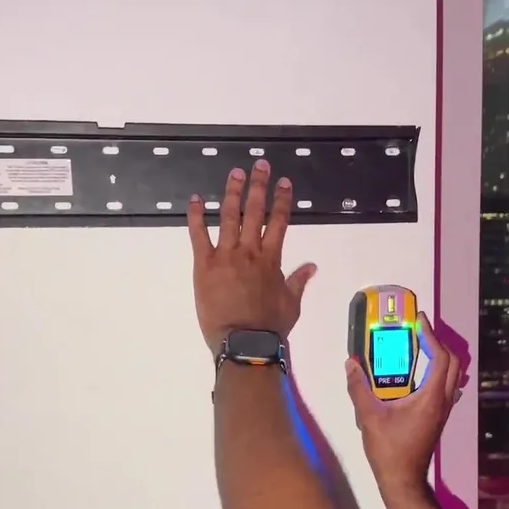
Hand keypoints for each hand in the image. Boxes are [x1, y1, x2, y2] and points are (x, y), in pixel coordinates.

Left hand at [188, 161, 317, 351]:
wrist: (244, 343)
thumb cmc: (270, 326)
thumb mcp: (291, 303)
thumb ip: (298, 281)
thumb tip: (312, 266)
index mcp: (271, 260)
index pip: (279, 222)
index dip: (282, 200)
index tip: (284, 182)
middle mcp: (249, 251)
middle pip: (255, 211)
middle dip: (258, 186)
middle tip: (260, 165)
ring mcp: (225, 256)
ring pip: (229, 216)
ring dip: (232, 192)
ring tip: (235, 173)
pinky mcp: (204, 265)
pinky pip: (198, 235)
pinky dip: (196, 216)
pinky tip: (195, 199)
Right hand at [345, 313, 463, 500]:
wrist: (403, 480)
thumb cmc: (389, 449)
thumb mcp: (368, 417)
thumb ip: (359, 388)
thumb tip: (351, 364)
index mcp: (430, 397)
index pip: (439, 357)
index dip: (430, 335)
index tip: (418, 321)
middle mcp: (443, 401)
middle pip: (452, 363)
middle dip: (438, 343)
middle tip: (419, 332)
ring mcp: (443, 410)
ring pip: (452, 375)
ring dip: (439, 357)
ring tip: (418, 348)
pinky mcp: (438, 417)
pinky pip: (445, 387)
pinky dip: (436, 373)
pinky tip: (417, 375)